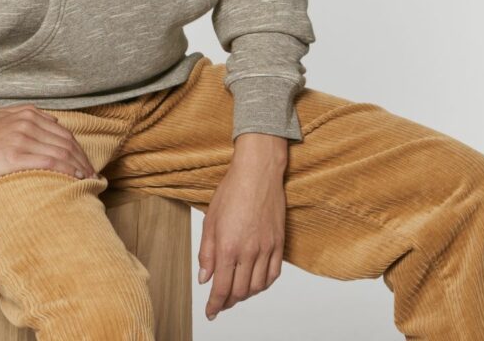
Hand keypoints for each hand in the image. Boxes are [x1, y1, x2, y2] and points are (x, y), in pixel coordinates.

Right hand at [0, 103, 96, 181]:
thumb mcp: (4, 116)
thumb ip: (27, 116)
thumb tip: (54, 121)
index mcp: (28, 114)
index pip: (63, 133)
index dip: (78, 150)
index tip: (87, 164)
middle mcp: (29, 123)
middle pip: (67, 143)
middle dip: (83, 161)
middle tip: (94, 176)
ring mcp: (23, 138)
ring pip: (62, 152)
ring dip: (79, 167)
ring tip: (89, 180)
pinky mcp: (15, 156)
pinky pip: (49, 162)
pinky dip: (66, 170)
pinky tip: (75, 178)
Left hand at [198, 144, 286, 320]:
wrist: (258, 171)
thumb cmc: (233, 189)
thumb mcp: (210, 219)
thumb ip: (206, 252)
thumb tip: (204, 277)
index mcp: (227, 246)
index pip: (221, 288)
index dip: (215, 305)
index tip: (211, 312)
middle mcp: (248, 251)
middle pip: (239, 292)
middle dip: (228, 301)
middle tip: (221, 301)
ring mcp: (266, 248)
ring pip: (257, 287)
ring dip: (245, 294)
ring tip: (236, 290)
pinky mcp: (278, 243)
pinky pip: (273, 274)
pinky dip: (263, 284)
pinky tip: (255, 280)